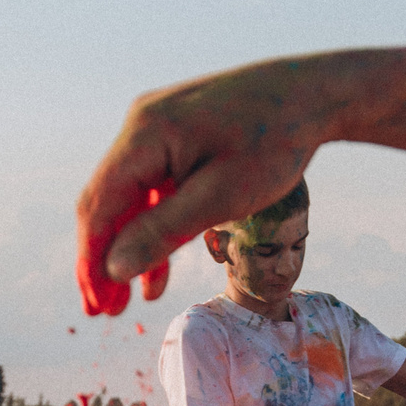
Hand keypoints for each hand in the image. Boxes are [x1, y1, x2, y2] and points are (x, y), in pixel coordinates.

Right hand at [76, 59, 338, 314]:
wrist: (313, 93)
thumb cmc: (276, 142)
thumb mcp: (222, 196)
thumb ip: (164, 232)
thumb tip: (114, 269)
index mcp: (146, 134)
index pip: (100, 206)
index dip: (91, 259)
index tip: (94, 305)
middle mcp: (141, 125)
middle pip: (107, 203)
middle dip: (103, 260)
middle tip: (102, 312)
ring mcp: (157, 128)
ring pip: (130, 198)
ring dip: (127, 248)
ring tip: (128, 302)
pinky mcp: (177, 136)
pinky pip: (154, 187)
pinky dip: (153, 226)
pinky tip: (157, 271)